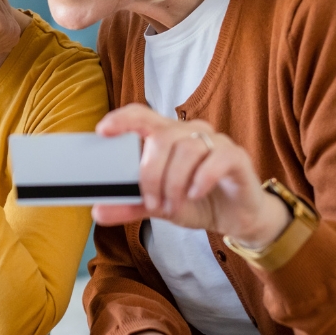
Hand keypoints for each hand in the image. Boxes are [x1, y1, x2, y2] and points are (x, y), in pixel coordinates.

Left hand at [92, 104, 290, 247]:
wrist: (235, 219)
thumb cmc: (196, 202)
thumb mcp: (158, 206)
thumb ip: (130, 205)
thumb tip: (98, 212)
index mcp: (167, 136)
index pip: (142, 115)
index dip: (122, 118)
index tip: (103, 131)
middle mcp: (190, 132)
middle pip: (162, 137)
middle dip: (151, 174)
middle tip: (153, 202)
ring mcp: (214, 142)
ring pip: (187, 149)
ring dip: (175, 182)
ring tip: (174, 205)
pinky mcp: (236, 156)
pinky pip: (217, 158)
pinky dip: (202, 178)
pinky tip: (195, 195)